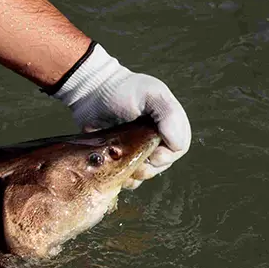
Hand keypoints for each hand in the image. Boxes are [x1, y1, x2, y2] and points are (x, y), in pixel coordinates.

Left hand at [51, 44, 190, 187]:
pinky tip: (112, 168)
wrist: (90, 91)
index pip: (178, 148)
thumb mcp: (151, 94)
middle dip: (149, 167)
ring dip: (134, 174)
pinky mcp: (118, 156)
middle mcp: (155, 138)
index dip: (166, 155)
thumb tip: (175, 145)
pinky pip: (125, 176)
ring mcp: (136, 148)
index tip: (151, 153)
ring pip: (144, 173)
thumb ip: (170, 115)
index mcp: (168, 124)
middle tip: (133, 161)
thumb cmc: (121, 89)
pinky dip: (121, 177)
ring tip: (120, 161)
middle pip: (162, 164)